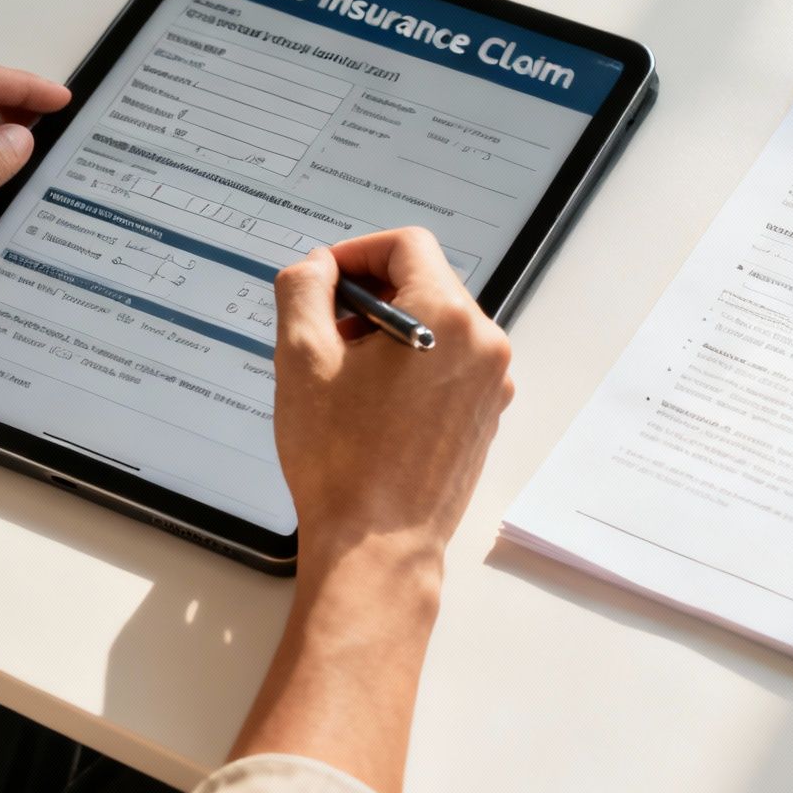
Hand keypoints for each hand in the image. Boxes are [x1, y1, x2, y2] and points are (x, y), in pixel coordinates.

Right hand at [227, 228, 512, 792]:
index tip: (325, 280)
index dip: (356, 252)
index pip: (407, 244)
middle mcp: (483, 345)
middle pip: (424, 281)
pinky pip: (448, 365)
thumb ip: (303, 288)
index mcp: (448, 318)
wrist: (377, 548)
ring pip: (436, 324)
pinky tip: (369, 405)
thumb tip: (315, 267)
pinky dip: (410, 366)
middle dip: (369, 297)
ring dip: (388, 333)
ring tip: (343, 376)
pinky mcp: (484, 417)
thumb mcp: (301, 358)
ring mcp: (491, 384)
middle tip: (324, 333)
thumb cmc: (344, 464)